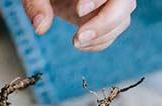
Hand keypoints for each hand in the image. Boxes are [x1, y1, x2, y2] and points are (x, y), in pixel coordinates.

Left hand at [20, 0, 135, 50]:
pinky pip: (113, 32)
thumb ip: (36, 4)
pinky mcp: (105, 17)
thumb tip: (41, 27)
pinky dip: (99, 43)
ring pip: (122, 19)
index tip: (79, 11)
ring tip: (76, 42)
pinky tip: (80, 44)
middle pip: (125, 4)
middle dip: (106, 23)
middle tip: (79, 37)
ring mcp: (108, 3)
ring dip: (102, 36)